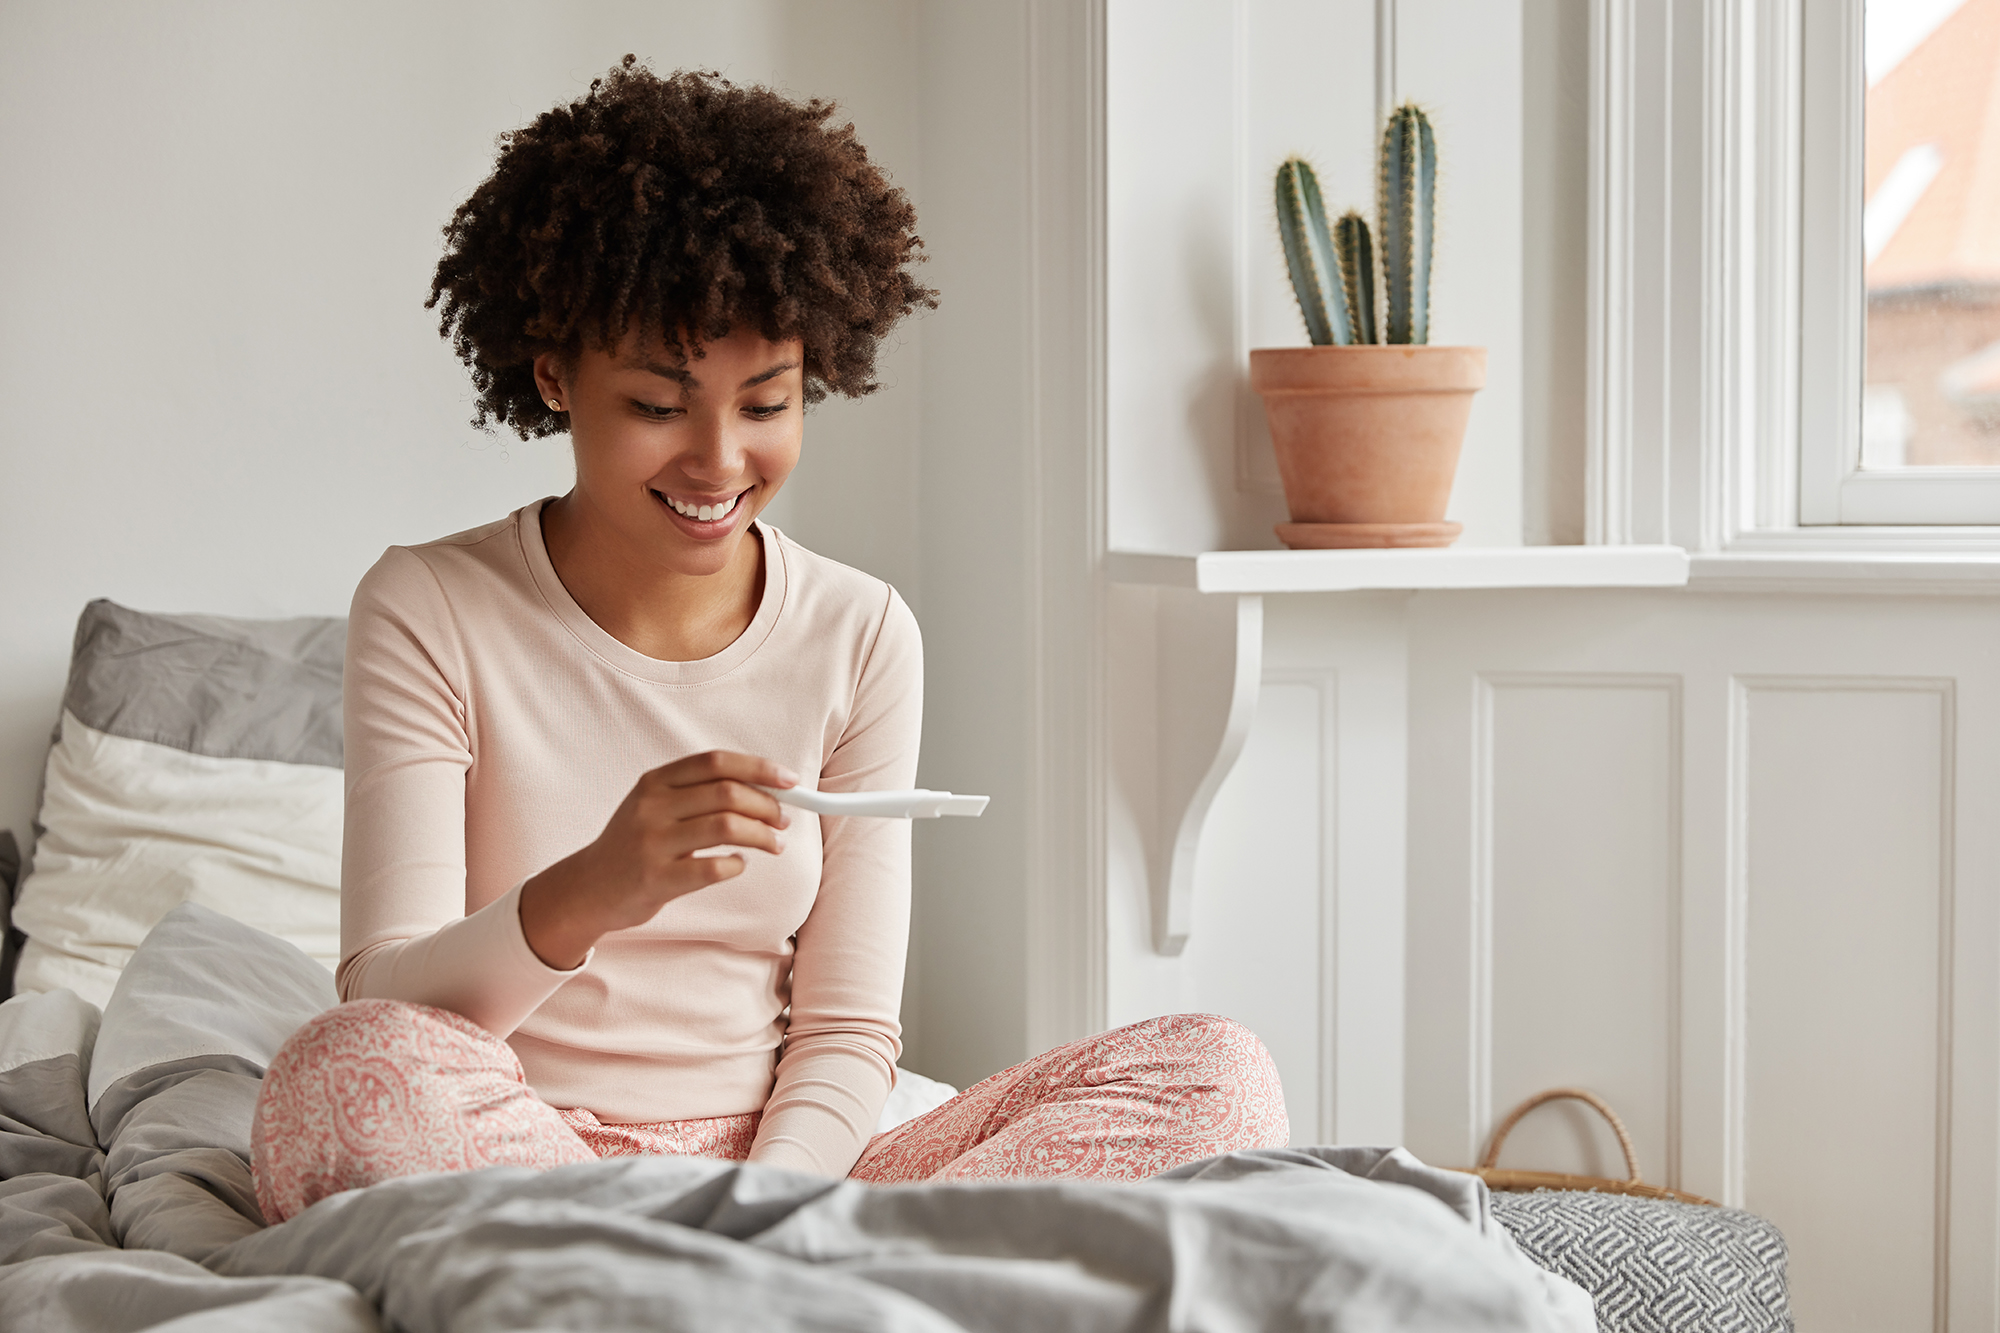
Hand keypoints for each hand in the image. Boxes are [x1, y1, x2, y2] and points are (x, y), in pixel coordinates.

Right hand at [520, 751, 798, 968]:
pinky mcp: (656, 878)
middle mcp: (652, 806)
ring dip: (761, 835)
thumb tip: (767, 790)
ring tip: (774, 844)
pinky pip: (713, 868)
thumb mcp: (654, 804)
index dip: (759, 768)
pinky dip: (737, 865)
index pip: (716, 762)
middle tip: (784, 820)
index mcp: (655, 781)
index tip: (789, 780)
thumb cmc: (634, 844)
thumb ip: (699, 793)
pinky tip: (739, 864)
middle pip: (727, 793)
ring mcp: (652, 843)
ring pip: (726, 827)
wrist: (588, 888)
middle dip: (767, 805)